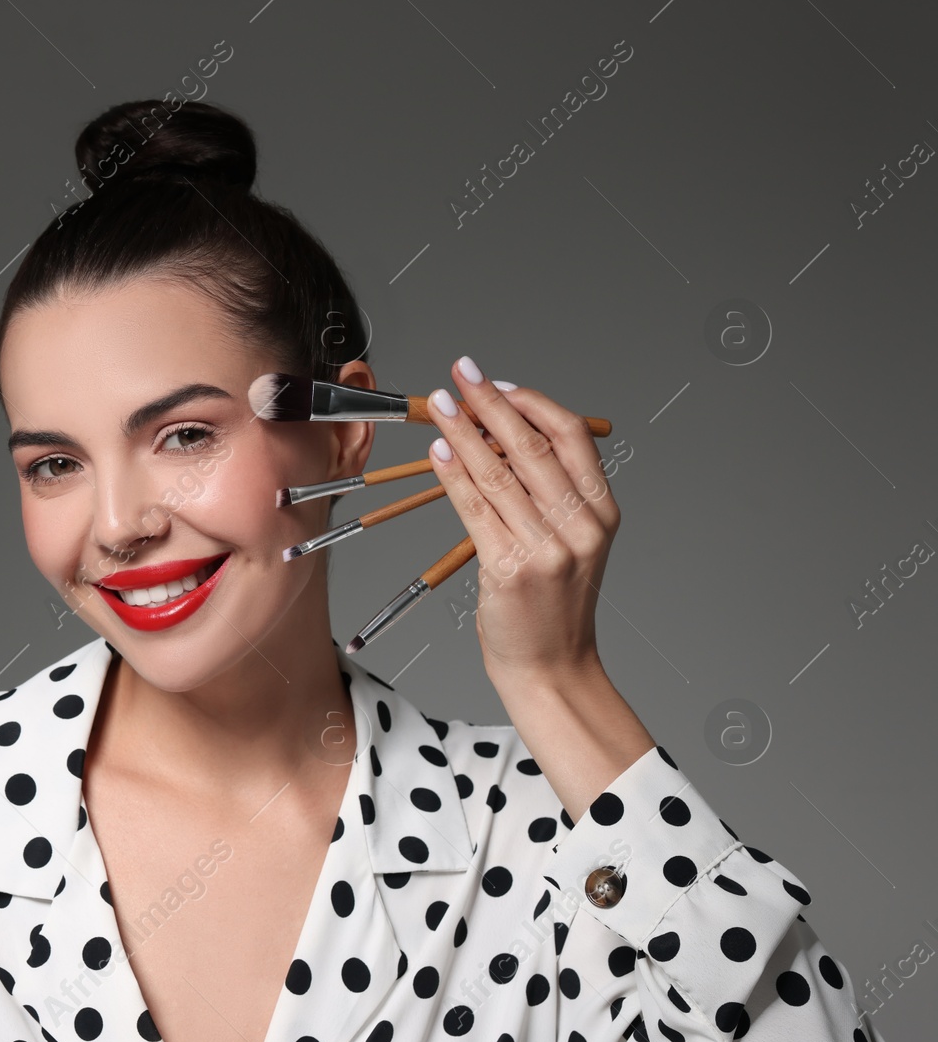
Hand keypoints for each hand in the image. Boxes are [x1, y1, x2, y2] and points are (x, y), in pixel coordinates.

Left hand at [423, 358, 619, 682]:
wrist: (551, 667)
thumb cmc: (553, 603)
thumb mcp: (571, 542)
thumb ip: (551, 494)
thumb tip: (505, 435)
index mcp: (602, 512)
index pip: (570, 436)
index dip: (530, 402)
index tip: (496, 382)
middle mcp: (581, 526)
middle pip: (531, 446)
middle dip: (489, 403)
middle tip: (461, 373)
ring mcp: (548, 548)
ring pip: (498, 472)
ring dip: (463, 431)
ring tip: (439, 405)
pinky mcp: (510, 568)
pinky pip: (475, 507)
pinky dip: (453, 473)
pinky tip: (438, 450)